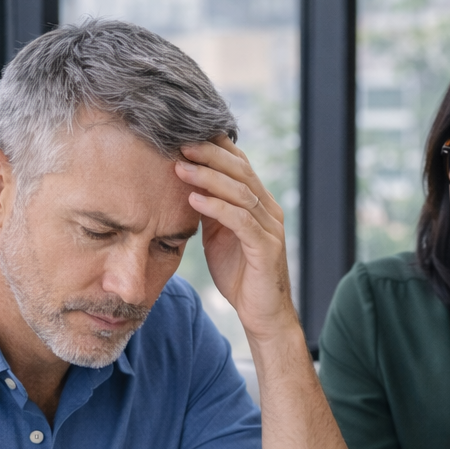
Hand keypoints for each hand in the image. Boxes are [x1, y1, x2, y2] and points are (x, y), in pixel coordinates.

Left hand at [175, 136, 295, 340]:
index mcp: (259, 204)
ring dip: (207, 177)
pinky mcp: (266, 249)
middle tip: (178, 143)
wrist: (263, 315)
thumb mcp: (219, 235)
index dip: (214, 146)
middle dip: (209, 154)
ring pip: (240, 192)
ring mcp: (270, 229)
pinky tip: (193, 199)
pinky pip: (240, 221)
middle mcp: (269, 210)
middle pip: (241, 170)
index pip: (239, 164)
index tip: (183, 133)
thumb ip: (210, 209)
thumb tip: (185, 183)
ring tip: (179, 168)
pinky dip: (216, 207)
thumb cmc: (240, 275)